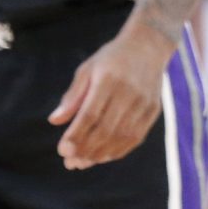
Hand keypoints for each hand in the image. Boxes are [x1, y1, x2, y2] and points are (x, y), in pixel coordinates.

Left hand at [50, 26, 170, 169]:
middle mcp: (129, 92)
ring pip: (121, 137)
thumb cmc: (111, 59)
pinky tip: (102, 156)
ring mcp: (144, 102)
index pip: (90, 115)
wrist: (148, 46)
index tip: (62, 150)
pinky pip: (135, 137)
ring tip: (82, 163)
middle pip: (106, 130)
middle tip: (69, 162)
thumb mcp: (87, 69)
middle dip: (85, 150)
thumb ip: (72, 96)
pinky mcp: (153, 110)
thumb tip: (54, 121)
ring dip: (100, 154)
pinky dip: (118, 151)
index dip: (76, 135)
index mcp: (109, 79)